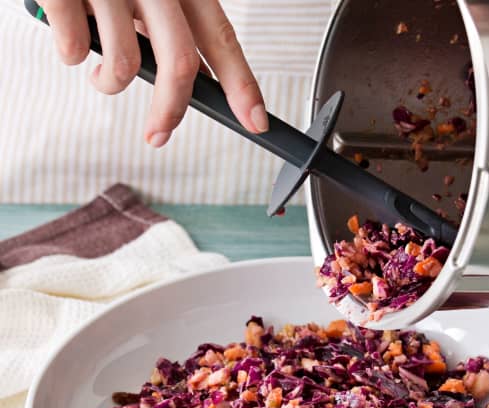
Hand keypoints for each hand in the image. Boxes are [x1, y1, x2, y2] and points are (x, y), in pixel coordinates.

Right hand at [40, 0, 267, 146]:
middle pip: (179, 64)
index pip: (222, 39)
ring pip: (123, 66)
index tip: (256, 121)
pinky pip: (75, 49)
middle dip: (170, 111)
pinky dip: (72, 56)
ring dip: (109, 83)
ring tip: (99, 71)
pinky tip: (71, 38)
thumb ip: (180, 30)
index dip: (242, 85)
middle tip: (159, 134)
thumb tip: (208, 80)